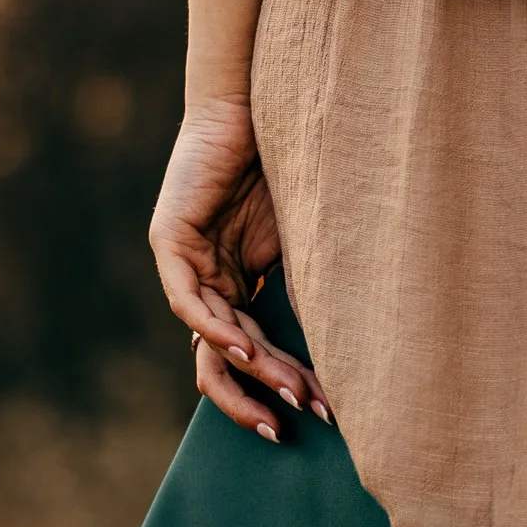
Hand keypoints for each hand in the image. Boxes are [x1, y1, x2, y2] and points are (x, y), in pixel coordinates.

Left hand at [148, 97, 327, 437]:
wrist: (267, 100)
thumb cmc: (297, 161)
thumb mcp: (312, 242)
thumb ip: (314, 293)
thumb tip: (355, 353)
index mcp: (242, 284)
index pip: (254, 353)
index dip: (285, 385)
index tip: (322, 413)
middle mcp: (212, 282)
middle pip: (224, 360)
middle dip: (260, 395)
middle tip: (291, 426)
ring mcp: (188, 264)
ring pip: (210, 339)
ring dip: (251, 370)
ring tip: (288, 395)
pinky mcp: (170, 241)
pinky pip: (190, 301)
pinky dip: (217, 329)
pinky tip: (246, 350)